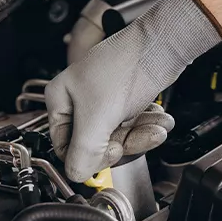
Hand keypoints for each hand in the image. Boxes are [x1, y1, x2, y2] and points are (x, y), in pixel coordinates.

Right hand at [46, 0, 221, 181]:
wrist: (161, 45)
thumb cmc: (125, 66)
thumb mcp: (98, 116)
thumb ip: (84, 151)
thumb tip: (77, 175)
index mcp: (61, 101)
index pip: (66, 148)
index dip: (90, 156)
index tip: (112, 152)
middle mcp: (78, 102)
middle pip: (97, 144)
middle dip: (126, 142)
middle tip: (141, 137)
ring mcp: (103, 102)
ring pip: (119, 137)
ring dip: (142, 134)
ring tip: (156, 125)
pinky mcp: (124, 102)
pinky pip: (133, 126)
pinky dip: (148, 125)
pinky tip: (158, 118)